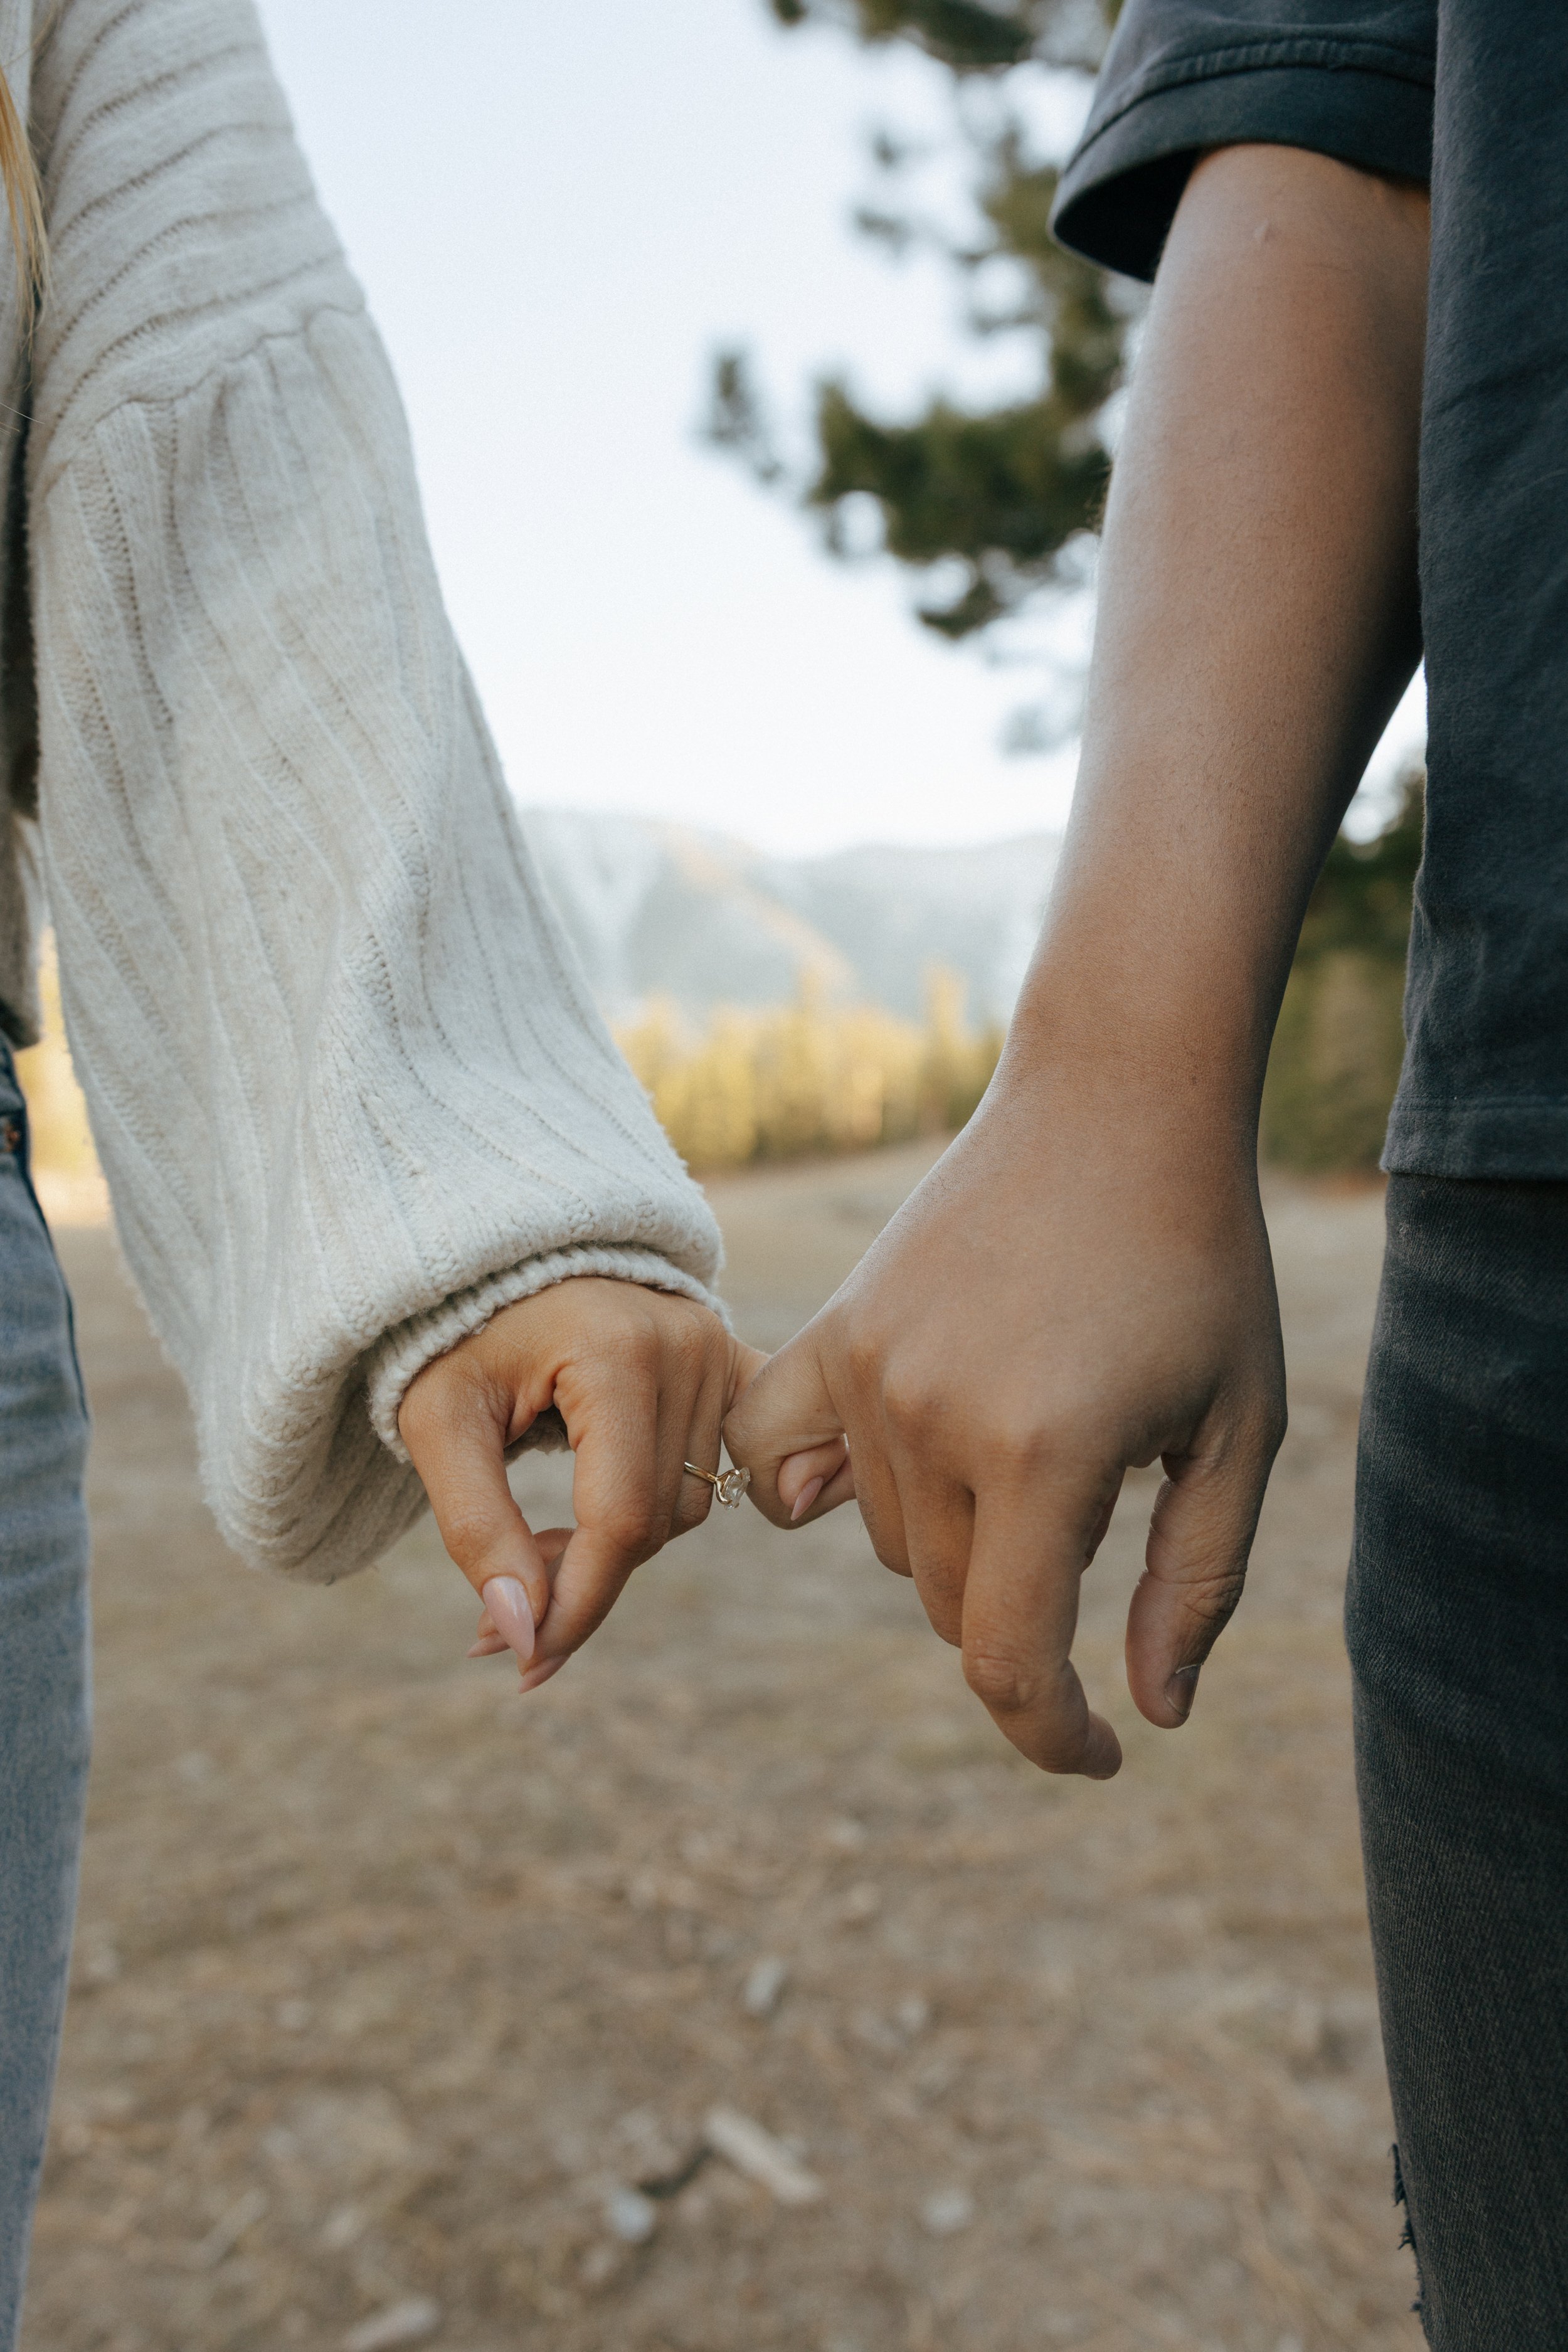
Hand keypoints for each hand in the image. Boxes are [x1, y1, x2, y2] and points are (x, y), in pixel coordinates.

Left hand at [398, 1279, 764, 1687]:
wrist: (490, 1256)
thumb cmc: (453, 1338)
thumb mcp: (437, 1427)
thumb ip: (475, 1529)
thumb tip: (523, 1638)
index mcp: (615, 1350)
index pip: (621, 1520)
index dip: (575, 1606)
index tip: (525, 1664)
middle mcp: (688, 1342)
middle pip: (655, 1523)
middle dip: (581, 1574)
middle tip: (506, 1579)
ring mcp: (719, 1349)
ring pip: (686, 1509)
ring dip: (616, 1542)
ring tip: (545, 1531)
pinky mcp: (733, 1361)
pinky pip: (727, 1467)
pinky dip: (675, 1503)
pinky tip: (627, 1525)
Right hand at [723, 1081, 1285, 1777]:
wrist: (1117, 1104)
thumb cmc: (1200, 1268)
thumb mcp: (1239, 1431)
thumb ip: (1196, 1584)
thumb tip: (1150, 1715)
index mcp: (1046, 1455)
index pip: (1009, 1661)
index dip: (1053, 1736)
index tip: (1100, 1752)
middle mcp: (935, 1420)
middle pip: (955, 1605)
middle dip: (1028, 1618)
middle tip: (1098, 1554)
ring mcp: (869, 1371)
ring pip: (896, 1540)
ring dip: (961, 1542)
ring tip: (1035, 1451)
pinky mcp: (833, 1328)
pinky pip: (773, 1453)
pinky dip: (805, 1487)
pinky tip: (857, 1481)